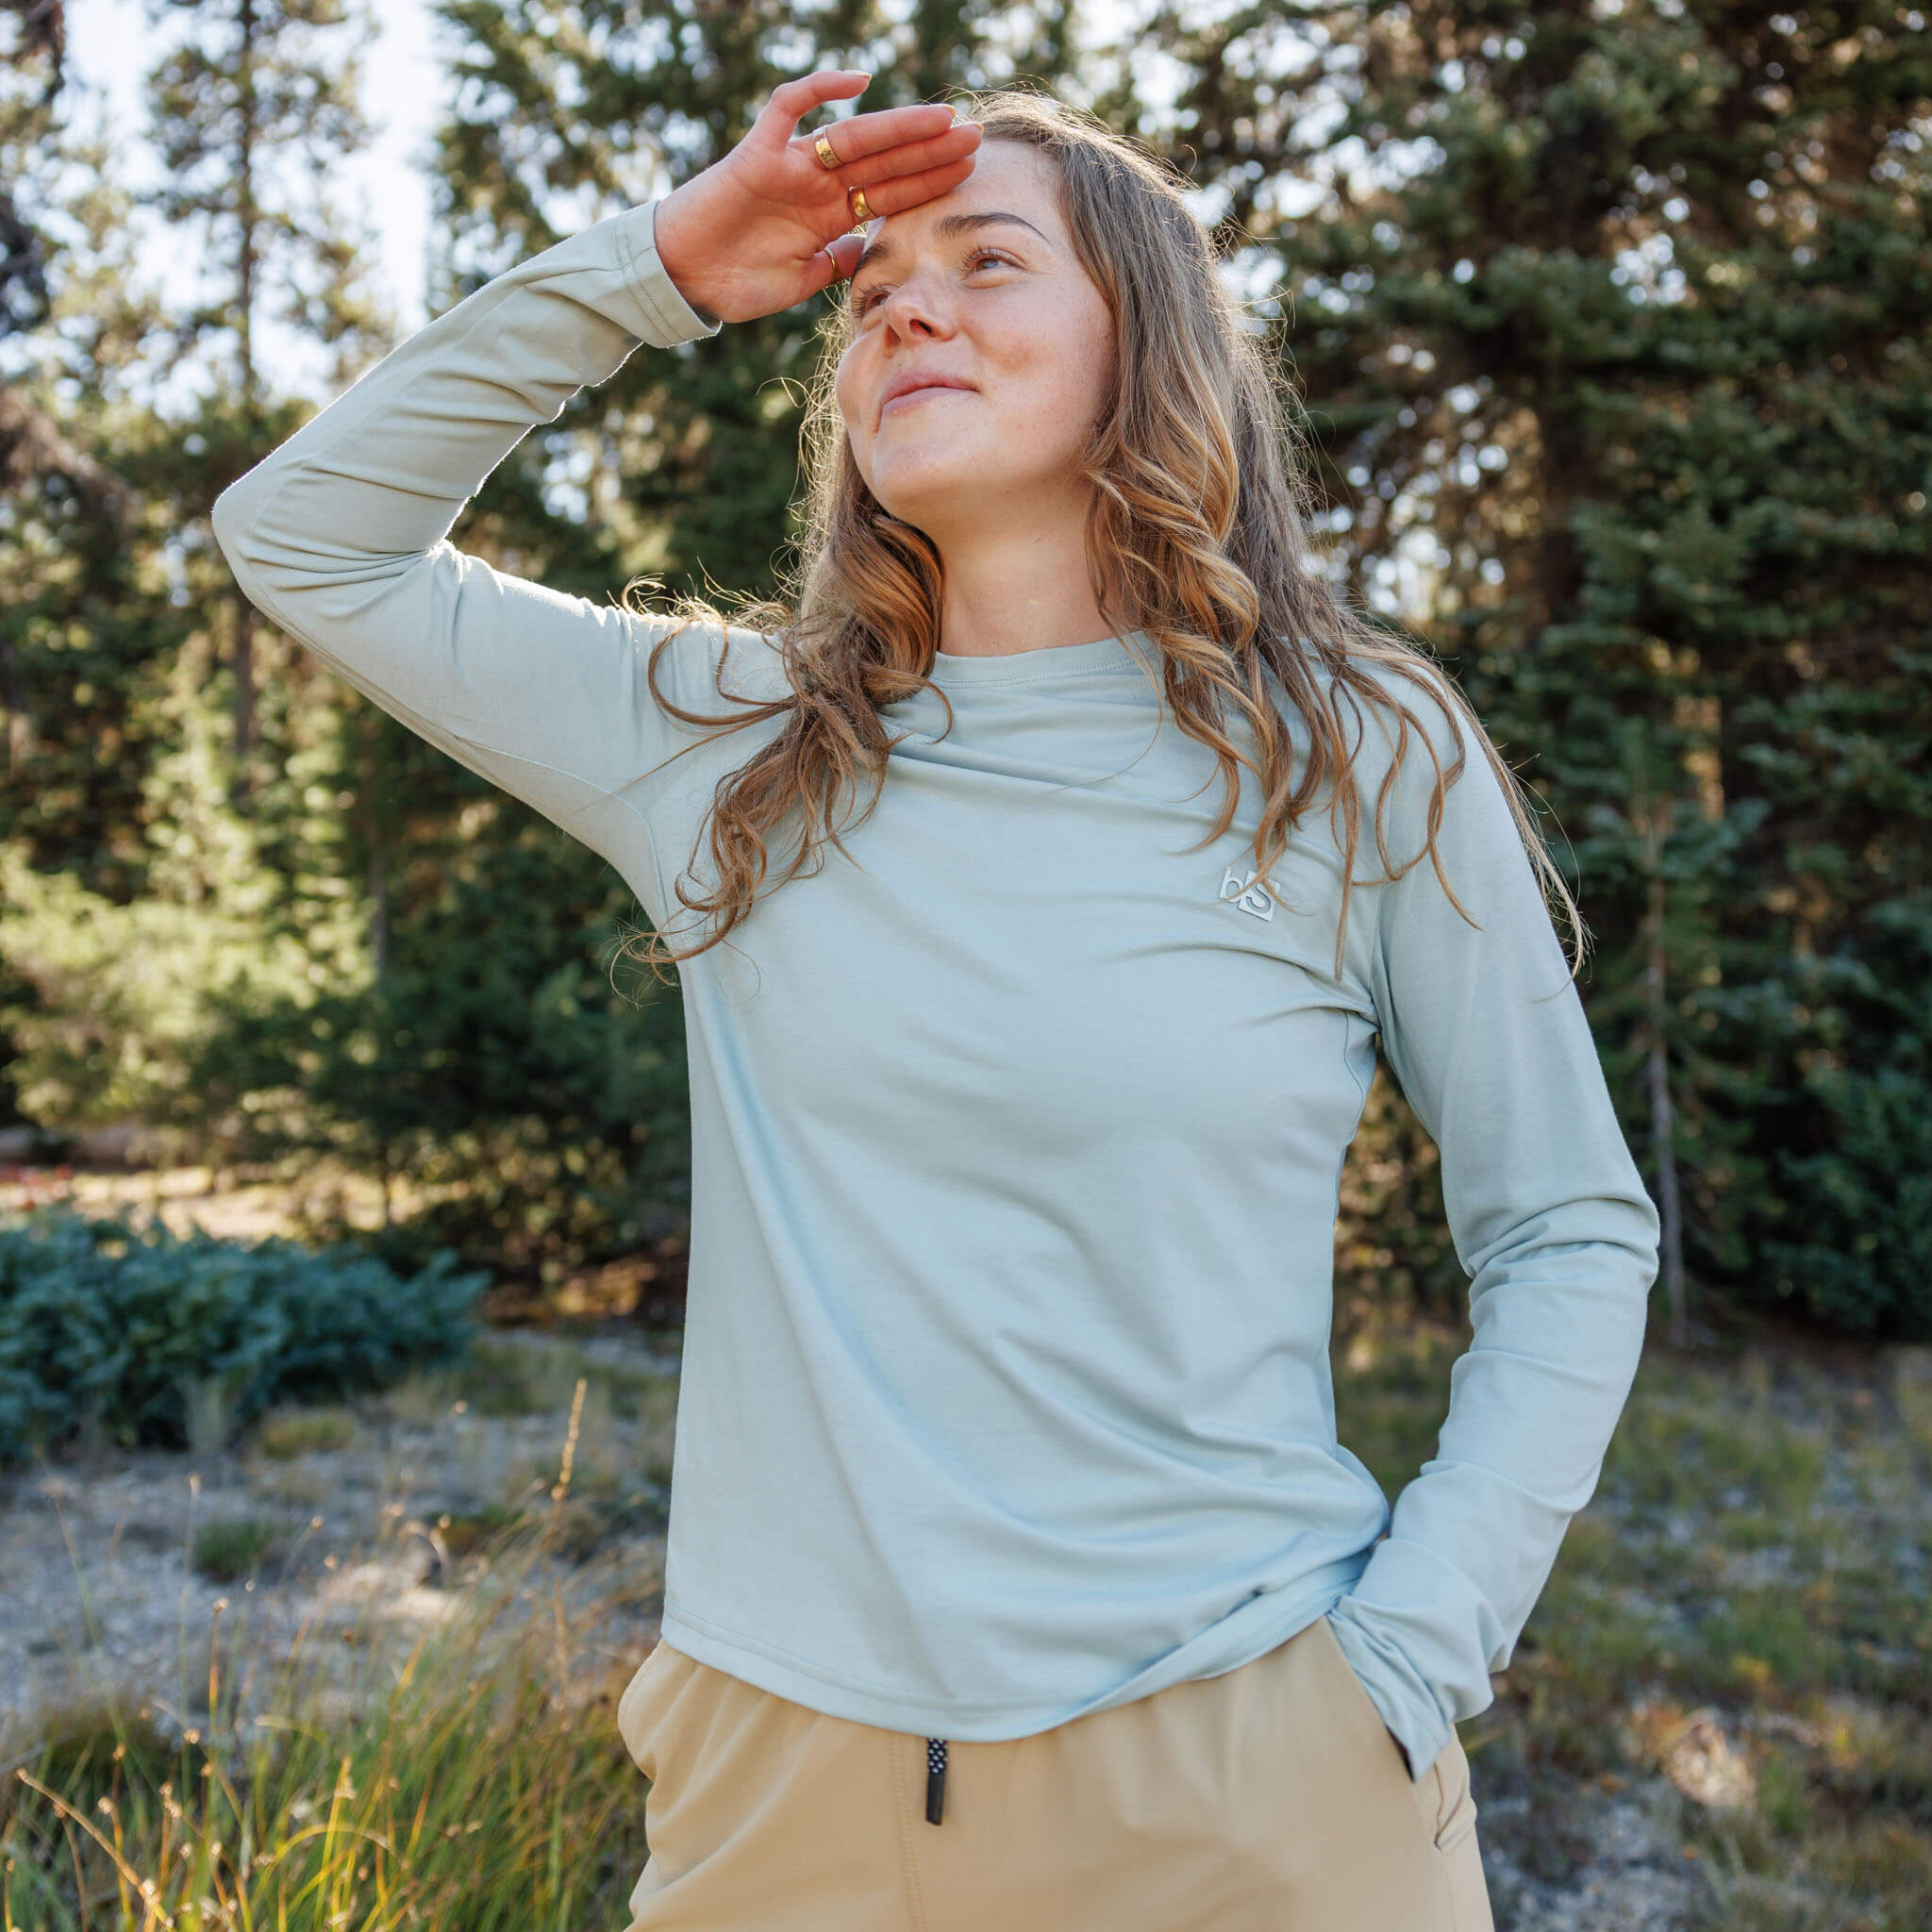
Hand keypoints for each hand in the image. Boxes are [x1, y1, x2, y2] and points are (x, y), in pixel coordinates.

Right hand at [650, 71, 981, 324]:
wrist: (684, 280)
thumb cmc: (736, 283)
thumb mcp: (802, 282)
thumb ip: (838, 265)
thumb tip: (870, 253)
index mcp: (830, 217)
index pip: (890, 193)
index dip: (928, 182)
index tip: (970, 173)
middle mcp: (817, 186)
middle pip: (884, 162)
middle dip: (929, 151)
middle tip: (976, 138)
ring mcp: (791, 166)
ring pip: (854, 136)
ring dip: (899, 127)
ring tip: (943, 119)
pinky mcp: (758, 153)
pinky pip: (790, 107)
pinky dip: (820, 89)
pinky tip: (860, 81)